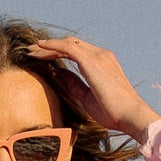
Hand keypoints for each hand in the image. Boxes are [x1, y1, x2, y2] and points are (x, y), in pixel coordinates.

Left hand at [26, 36, 160, 142]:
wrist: (130, 115)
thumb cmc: (112, 112)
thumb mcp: (87, 97)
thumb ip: (73, 84)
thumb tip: (57, 74)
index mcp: (102, 62)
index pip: (77, 51)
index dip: (58, 52)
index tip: (41, 58)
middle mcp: (101, 55)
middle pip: (71, 44)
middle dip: (49, 47)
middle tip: (31, 51)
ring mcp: (98, 56)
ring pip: (68, 44)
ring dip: (47, 46)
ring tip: (30, 51)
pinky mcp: (92, 61)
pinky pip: (68, 48)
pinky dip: (52, 46)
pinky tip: (39, 48)